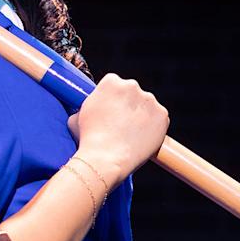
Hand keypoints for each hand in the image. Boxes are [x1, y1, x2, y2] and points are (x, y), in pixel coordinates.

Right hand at [66, 73, 168, 193]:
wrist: (105, 158)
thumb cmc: (88, 139)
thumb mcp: (77, 116)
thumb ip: (88, 106)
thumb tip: (93, 108)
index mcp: (111, 82)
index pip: (115, 85)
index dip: (112, 100)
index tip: (111, 112)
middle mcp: (132, 85)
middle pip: (132, 93)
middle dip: (128, 106)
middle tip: (121, 125)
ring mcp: (149, 100)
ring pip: (146, 106)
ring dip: (141, 116)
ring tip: (131, 135)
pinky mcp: (162, 115)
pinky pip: (159, 119)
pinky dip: (154, 127)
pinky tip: (142, 138)